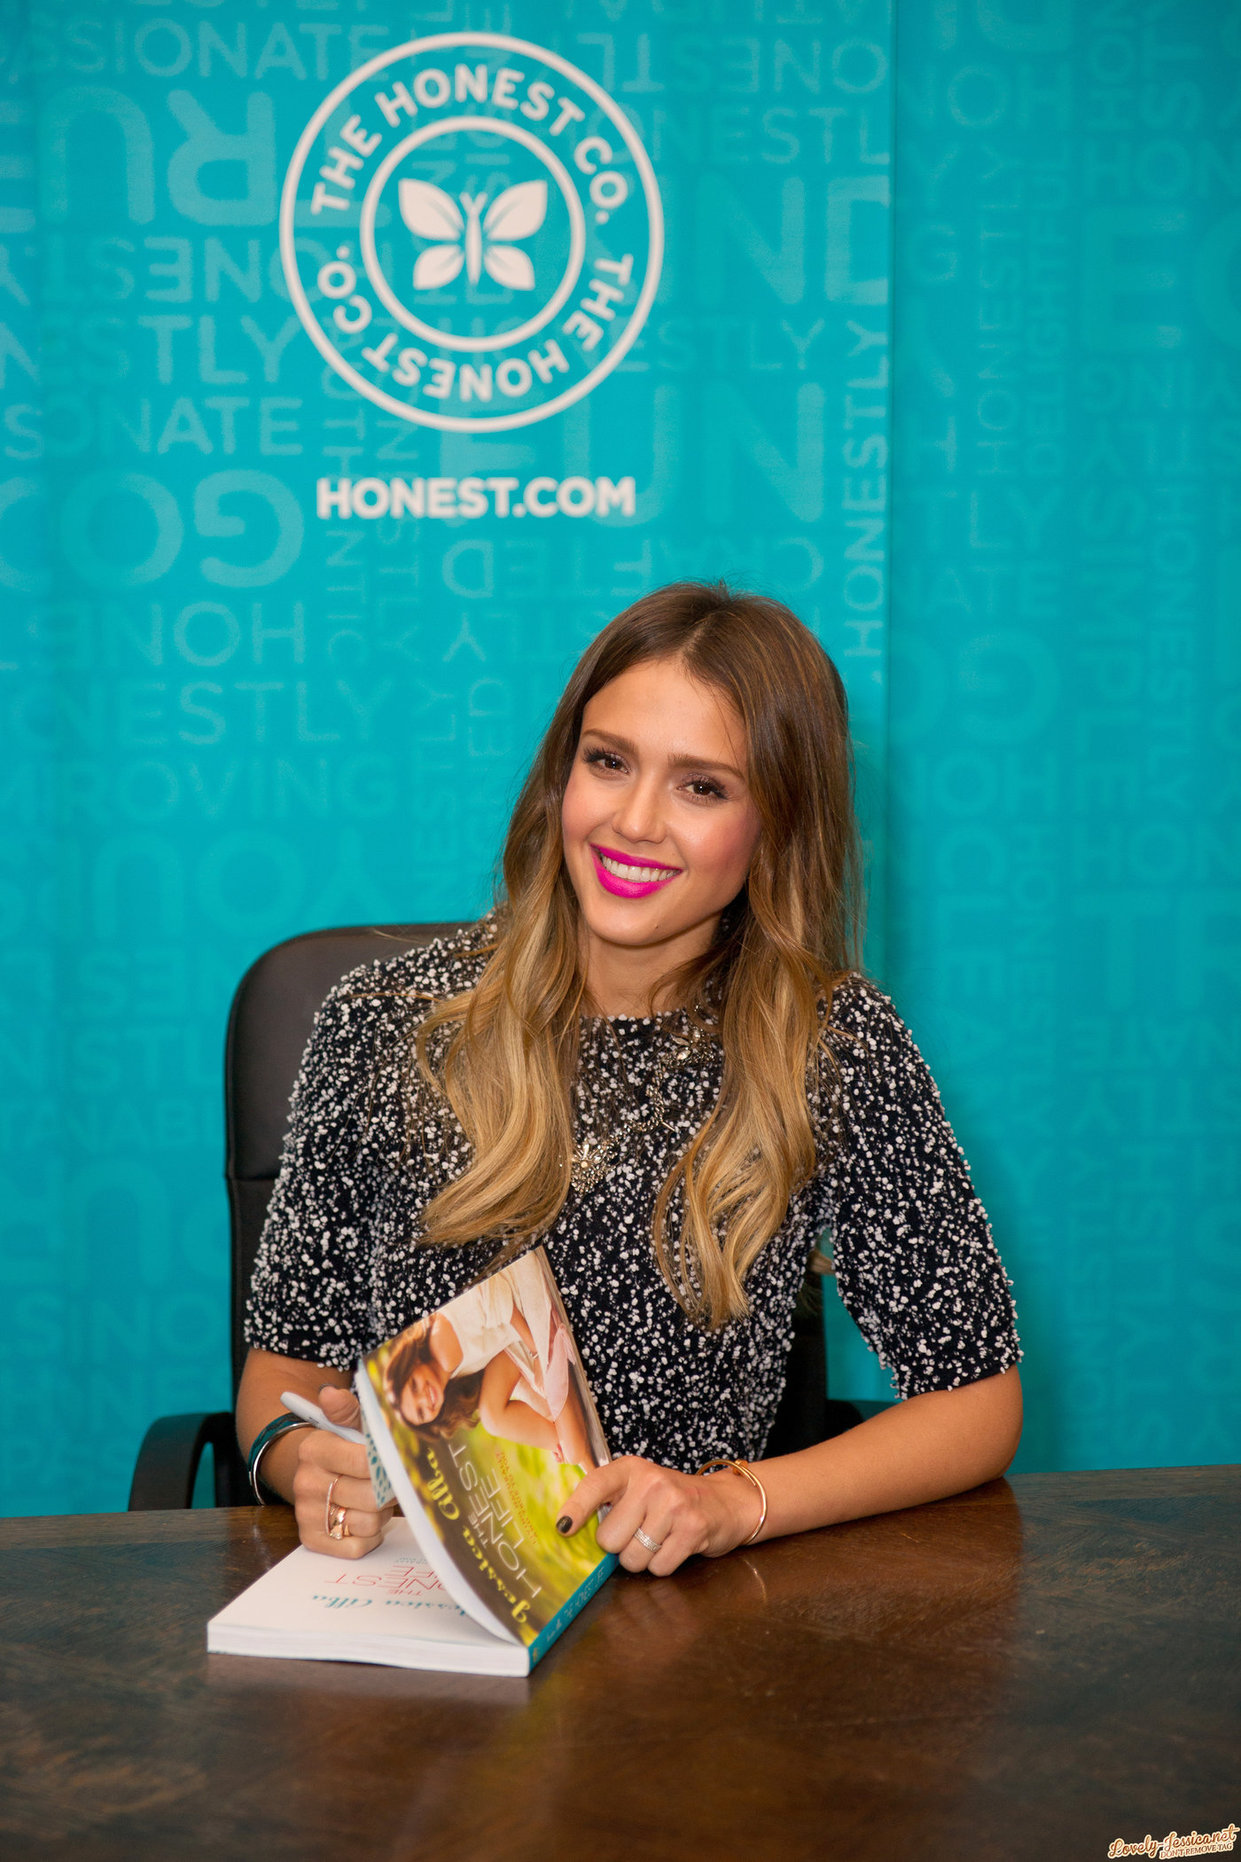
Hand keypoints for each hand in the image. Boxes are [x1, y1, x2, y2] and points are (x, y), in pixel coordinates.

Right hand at [292, 1385, 394, 1560]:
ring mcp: (307, 1513)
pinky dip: (369, 1536)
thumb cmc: (345, 1447)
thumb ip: (347, 1409)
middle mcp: (306, 1483)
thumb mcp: (350, 1424)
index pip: (364, 1462)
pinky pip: (357, 1547)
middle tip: (390, 1482)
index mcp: (314, 1449)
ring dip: (380, 1513)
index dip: (387, 1464)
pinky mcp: (312, 1539)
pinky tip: (363, 1517)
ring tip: (375, 1499)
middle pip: (370, 1496)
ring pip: (367, 1523)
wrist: (318, 1474)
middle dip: (388, 1491)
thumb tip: (330, 1393)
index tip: (394, 1461)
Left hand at [555, 1455, 761, 1575]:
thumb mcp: (640, 1487)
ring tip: (660, 1538)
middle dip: (621, 1546)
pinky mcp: (693, 1528)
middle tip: (640, 1532)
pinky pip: (659, 1567)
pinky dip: (664, 1565)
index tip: (562, 1528)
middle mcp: (651, 1482)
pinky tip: (675, 1546)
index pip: (595, 1485)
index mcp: (631, 1469)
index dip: (576, 1508)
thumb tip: (569, 1530)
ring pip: (633, 1558)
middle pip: (610, 1539)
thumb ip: (610, 1501)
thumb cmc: (672, 1500)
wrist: (725, 1502)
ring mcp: (673, 1504)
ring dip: (643, 1559)